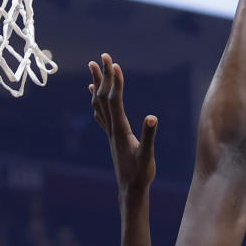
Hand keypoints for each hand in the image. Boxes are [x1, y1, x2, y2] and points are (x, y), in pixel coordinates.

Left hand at [89, 53, 156, 197]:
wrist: (130, 190)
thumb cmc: (141, 174)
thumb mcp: (148, 156)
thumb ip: (149, 136)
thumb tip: (152, 117)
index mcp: (120, 130)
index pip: (115, 100)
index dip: (114, 81)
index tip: (114, 64)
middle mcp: (111, 128)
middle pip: (104, 97)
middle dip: (103, 75)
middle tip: (103, 56)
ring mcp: (110, 132)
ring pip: (99, 103)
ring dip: (97, 84)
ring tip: (93, 67)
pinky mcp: (112, 137)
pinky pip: (100, 114)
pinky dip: (96, 100)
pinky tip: (93, 93)